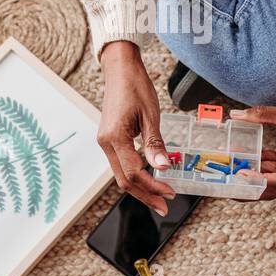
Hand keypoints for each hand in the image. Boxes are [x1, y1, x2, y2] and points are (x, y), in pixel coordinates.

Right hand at [96, 41, 175, 213]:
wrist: (120, 69)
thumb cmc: (136, 87)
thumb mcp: (150, 115)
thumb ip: (155, 144)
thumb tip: (163, 168)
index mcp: (115, 137)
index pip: (134, 173)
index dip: (153, 186)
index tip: (171, 192)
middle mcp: (105, 143)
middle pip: (124, 180)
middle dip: (145, 195)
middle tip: (164, 205)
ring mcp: (105, 142)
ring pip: (120, 174)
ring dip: (139, 188)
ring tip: (158, 196)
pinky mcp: (108, 139)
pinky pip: (120, 164)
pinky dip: (134, 175)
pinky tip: (148, 178)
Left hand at [230, 97, 275, 199]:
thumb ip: (262, 114)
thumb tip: (237, 114)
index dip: (260, 181)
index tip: (242, 175)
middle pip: (274, 188)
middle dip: (252, 189)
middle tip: (229, 187)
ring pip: (273, 179)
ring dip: (255, 175)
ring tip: (233, 171)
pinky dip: (262, 164)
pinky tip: (246, 157)